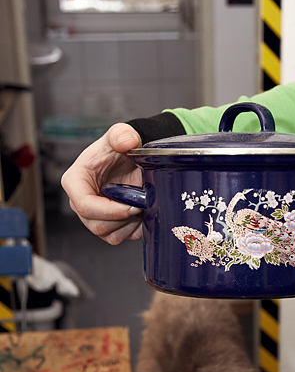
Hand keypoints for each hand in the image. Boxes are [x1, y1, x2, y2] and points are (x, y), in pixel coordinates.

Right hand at [61, 124, 142, 243]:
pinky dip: (135, 229)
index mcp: (76, 181)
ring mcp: (94, 217)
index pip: (85, 205)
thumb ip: (121, 134)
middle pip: (97, 224)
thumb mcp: (120, 135)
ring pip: (109, 235)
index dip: (110, 210)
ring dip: (130, 224)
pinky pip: (121, 237)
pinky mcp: (109, 226)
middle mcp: (81, 202)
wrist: (132, 159)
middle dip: (123, 217)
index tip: (132, 206)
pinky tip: (141, 212)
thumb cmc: (119, 148)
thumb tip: (128, 140)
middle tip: (142, 203)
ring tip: (141, 204)